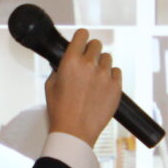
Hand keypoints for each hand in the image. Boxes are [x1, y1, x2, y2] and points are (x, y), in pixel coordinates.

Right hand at [44, 29, 121, 146]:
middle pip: (96, 44)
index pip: (82, 35)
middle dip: (91, 51)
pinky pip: (117, 72)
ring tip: (95, 78)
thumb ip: (58, 70)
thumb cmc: (61, 112)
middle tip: (88, 62)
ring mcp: (104, 75)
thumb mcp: (51, 86)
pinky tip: (103, 85)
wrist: (75, 131)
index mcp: (71, 61)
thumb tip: (63, 64)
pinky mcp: (116, 86)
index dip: (81, 38)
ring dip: (101, 64)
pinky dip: (110, 76)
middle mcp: (89, 65)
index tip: (82, 41)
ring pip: (107, 58)